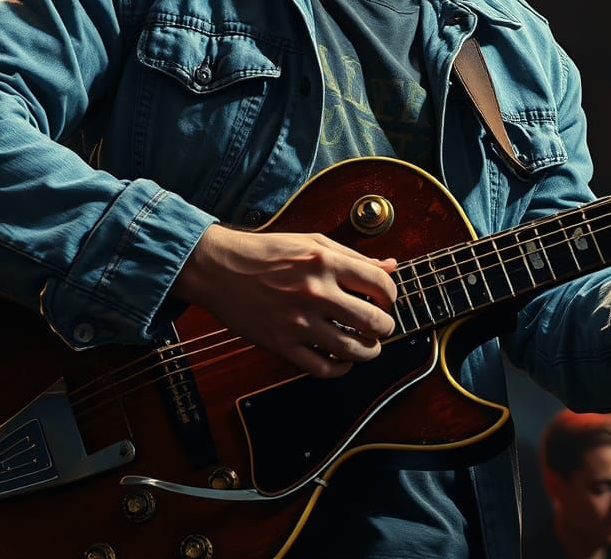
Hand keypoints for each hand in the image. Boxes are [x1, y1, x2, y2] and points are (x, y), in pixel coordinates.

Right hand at [174, 223, 397, 376]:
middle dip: (386, 327)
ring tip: (368, 345)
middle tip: (382, 326)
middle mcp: (316, 292)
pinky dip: (340, 369)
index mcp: (325, 262)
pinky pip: (322, 368)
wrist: (220, 268)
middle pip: (373, 322)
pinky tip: (342, 360)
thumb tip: (390, 266)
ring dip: (369, 351)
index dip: (391, 295)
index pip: (380, 285)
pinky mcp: (282, 344)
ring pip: (352, 350)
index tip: (386, 300)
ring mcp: (299, 322)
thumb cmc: (267, 251)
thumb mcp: (313, 242)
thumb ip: (354, 256)